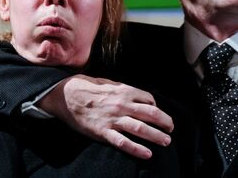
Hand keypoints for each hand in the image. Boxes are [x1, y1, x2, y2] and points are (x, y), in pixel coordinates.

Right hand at [37, 74, 173, 158]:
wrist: (66, 95)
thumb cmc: (88, 87)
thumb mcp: (109, 83)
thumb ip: (124, 90)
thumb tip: (139, 96)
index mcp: (124, 91)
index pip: (149, 100)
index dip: (156, 107)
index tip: (158, 114)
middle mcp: (122, 105)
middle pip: (151, 114)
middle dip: (164, 122)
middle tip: (171, 128)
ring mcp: (113, 119)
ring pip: (141, 129)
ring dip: (156, 136)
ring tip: (166, 141)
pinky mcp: (103, 132)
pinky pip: (123, 142)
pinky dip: (137, 149)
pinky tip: (147, 154)